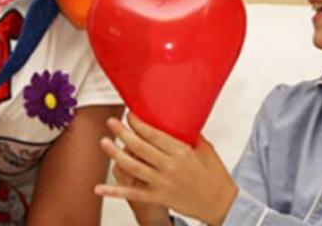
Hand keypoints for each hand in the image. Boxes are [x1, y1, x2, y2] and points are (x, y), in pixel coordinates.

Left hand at [95, 113, 237, 224]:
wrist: (222, 205)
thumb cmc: (216, 176)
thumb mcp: (206, 150)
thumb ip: (191, 135)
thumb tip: (179, 120)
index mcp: (182, 152)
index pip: (155, 135)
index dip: (139, 124)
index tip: (130, 115)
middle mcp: (170, 166)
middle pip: (140, 147)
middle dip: (123, 133)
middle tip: (111, 122)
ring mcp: (162, 183)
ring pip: (133, 167)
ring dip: (116, 154)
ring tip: (104, 142)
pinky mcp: (158, 197)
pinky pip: (132, 193)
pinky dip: (114, 191)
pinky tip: (99, 188)